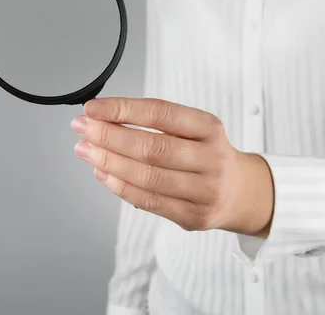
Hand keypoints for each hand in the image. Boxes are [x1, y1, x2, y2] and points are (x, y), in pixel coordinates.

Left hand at [71, 97, 273, 237]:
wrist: (243, 192)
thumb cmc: (207, 154)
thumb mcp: (194, 129)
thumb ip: (155, 124)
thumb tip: (103, 120)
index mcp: (209, 128)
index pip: (160, 113)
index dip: (123, 109)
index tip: (93, 108)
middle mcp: (211, 158)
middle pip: (151, 147)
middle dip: (109, 136)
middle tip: (82, 128)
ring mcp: (205, 190)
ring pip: (147, 176)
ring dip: (109, 162)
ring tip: (85, 150)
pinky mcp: (194, 216)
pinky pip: (149, 201)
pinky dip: (120, 187)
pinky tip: (102, 174)